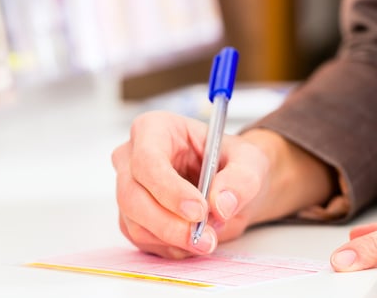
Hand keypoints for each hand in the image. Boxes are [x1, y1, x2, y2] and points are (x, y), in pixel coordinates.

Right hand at [111, 111, 336, 258]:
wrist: (228, 183)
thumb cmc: (230, 160)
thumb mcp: (249, 160)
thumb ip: (241, 179)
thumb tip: (221, 203)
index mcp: (154, 129)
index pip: (148, 160)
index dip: (170, 189)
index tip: (199, 210)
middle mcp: (132, 157)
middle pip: (132, 196)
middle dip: (169, 224)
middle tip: (205, 238)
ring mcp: (127, 189)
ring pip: (135, 223)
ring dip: (173, 239)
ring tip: (208, 239)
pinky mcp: (131, 218)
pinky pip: (142, 240)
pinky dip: (170, 247)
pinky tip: (193, 241)